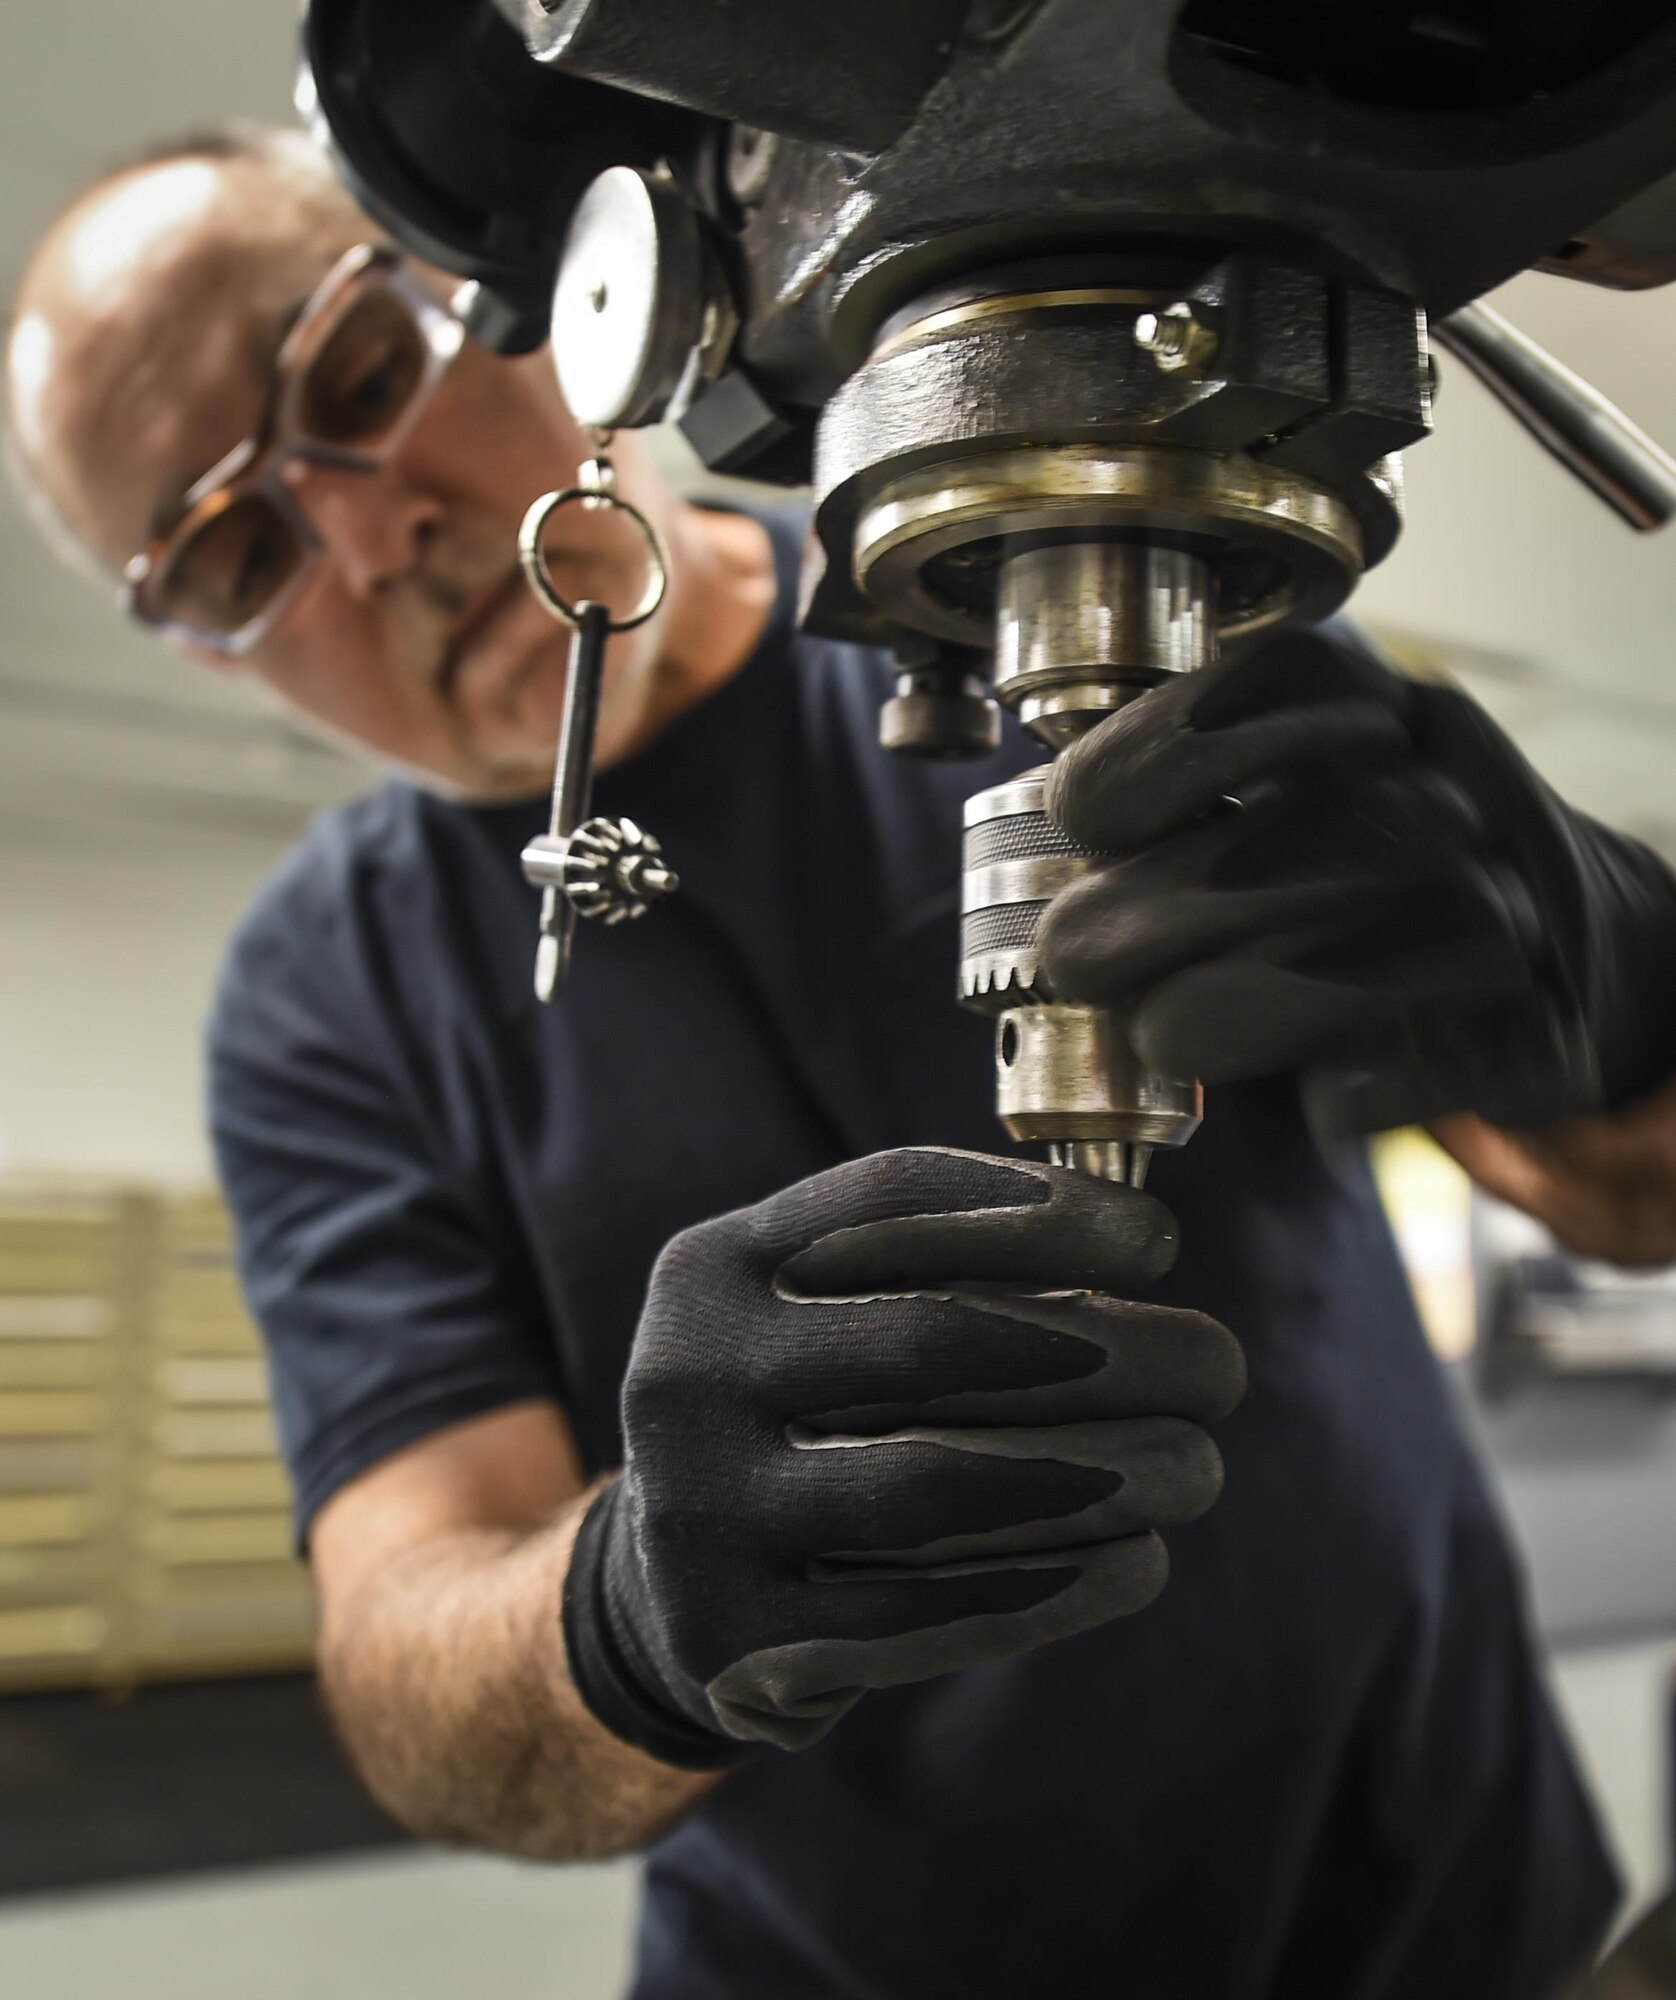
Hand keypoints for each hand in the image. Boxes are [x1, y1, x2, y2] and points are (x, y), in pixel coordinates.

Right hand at [563, 1148, 1242, 1759]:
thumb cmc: (799, 1415)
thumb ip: (930, 1266)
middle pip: (934, 1339)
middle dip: (1110, 1348)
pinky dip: (1056, 1585)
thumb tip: (1134, 1246)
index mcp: (714, 1266)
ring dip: (1106, 1472)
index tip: (1160, 1240)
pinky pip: (929, 1611)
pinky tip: (1141, 1562)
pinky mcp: (736, 1639)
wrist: (667, 1581)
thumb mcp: (811, 1312)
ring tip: (1201, 1466)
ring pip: (939, 1483)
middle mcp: (688, 1374)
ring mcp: (700, 1511)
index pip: (893, 1202)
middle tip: (1221, 1365)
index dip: (1043, 1209)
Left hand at [1037, 627, 1675, 1137]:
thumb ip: (1193, 802)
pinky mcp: (1545, 1034)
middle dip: (1162, 902)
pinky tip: (1312, 1097)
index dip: (1164, 745)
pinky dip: (1354, 1088)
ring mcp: (1519, 914)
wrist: (1585, 952)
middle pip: (1306, 834)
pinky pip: (1432, 1065)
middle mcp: (1464, 798)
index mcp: (1391, 717)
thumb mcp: (1309, 789)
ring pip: (1367, 951)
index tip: (1079, 811)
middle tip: (1073, 953)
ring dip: (1233, 1001)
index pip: (1285, 688)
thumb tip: (1052, 874)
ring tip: (1157, 1033)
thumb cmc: (1388, 873)